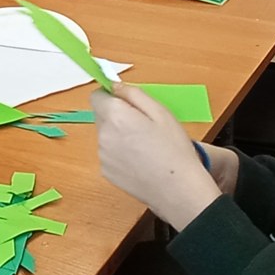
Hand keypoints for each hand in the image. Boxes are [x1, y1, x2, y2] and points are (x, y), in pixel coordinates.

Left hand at [93, 85, 223, 230]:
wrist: (177, 189)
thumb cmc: (174, 149)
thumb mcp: (160, 112)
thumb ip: (133, 94)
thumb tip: (114, 86)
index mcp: (115, 116)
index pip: (96, 96)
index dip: (111, 95)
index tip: (127, 102)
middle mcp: (103, 135)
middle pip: (101, 115)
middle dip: (117, 115)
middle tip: (144, 125)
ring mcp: (102, 156)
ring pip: (105, 135)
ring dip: (118, 135)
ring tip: (145, 145)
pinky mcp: (106, 172)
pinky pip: (109, 153)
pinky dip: (120, 153)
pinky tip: (140, 160)